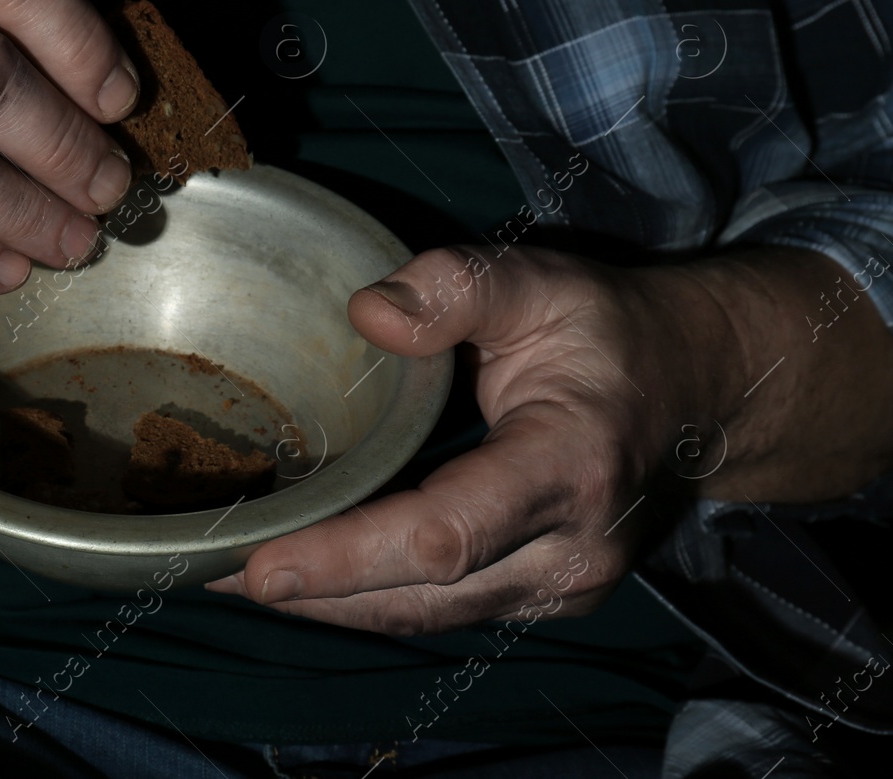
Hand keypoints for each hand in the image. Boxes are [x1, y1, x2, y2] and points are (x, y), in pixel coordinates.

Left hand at [205, 242, 892, 633]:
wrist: (691, 388)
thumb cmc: (605, 331)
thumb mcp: (540, 281)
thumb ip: (457, 286)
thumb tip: (366, 313)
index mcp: (571, 465)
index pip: (444, 535)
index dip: (347, 557)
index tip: (260, 565)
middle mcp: (572, 550)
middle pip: (422, 595)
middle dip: (313, 593)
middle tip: (206, 570)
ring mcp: (559, 586)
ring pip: (424, 616)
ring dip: (326, 605)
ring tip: (226, 577)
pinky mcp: (537, 595)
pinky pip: (438, 609)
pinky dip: (363, 598)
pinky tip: (299, 576)